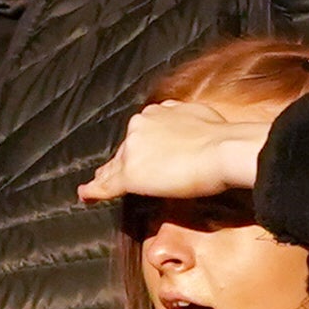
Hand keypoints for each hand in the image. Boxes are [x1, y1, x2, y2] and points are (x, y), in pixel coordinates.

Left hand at [79, 96, 270, 206]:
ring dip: (106, 177)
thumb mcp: (201, 115)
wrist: (222, 151)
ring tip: (94, 187)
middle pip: (125, 149)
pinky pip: (107, 185)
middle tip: (115, 175)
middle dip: (123, 162)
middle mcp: (140, 125)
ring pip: (114, 167)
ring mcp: (132, 149)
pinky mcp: (130, 174)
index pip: (141, 134)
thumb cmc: (222, 136)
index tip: (136, 154)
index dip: (137, 147)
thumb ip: (185, 119)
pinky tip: (85, 195)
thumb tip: (188, 123)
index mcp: (156, 112)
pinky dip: (94, 191)